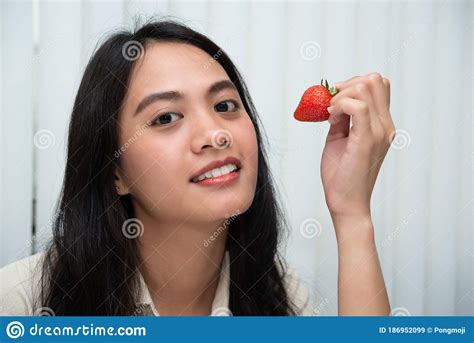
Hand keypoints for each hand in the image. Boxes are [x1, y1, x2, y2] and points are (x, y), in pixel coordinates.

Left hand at [320, 73, 394, 220]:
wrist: (346, 204)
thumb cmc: (342, 176)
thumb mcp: (340, 140)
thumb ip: (341, 120)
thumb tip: (332, 102)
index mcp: (382, 125)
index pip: (379, 86)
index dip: (353, 85)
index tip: (335, 101)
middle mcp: (385, 126)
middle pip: (374, 80)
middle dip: (347, 85)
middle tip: (331, 105)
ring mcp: (379, 132)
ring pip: (366, 87)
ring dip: (341, 96)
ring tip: (330, 115)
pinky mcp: (367, 139)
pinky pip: (358, 106)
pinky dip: (339, 105)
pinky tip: (330, 118)